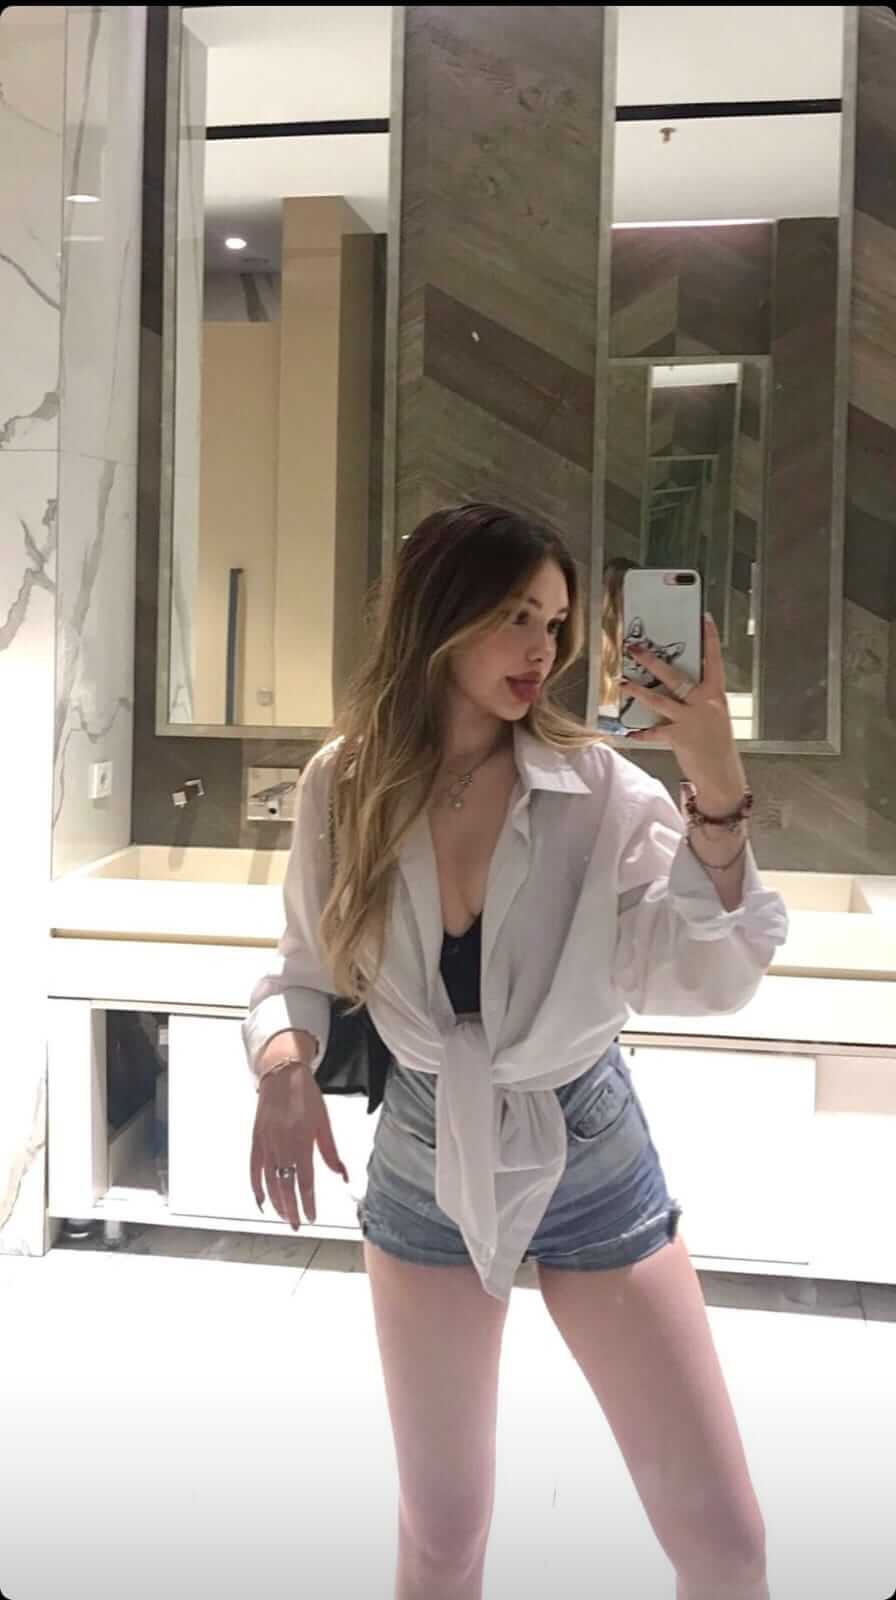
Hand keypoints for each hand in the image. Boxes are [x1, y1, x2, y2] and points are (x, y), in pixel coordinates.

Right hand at [250, 1065, 348, 1229]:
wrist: (282, 1075)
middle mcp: (282, 1145)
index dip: (308, 1202)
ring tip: (284, 1217)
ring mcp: (266, 1143)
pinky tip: (262, 1201)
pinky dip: (256, 1187)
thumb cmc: (306, 1096)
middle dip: (291, 1209)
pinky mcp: (256, 1140)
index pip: (304, 1181)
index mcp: (301, 1141)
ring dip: (276, 1202)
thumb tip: (342, 1176)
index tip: (312, 1217)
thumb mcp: (324, 1123)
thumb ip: (331, 1152)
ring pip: (268, 1181)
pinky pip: (254, 1169)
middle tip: (296, 1225)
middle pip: (285, 1186)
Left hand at [620, 614, 746, 810]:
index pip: (714, 661)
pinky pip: (654, 731)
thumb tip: (677, 688)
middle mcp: (705, 703)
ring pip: (660, 699)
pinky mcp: (679, 736)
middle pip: (676, 676)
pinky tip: (629, 732)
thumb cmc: (718, 745)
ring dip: (638, 690)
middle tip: (636, 649)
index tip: (704, 618)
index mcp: (716, 695)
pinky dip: (641, 732)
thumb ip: (699, 701)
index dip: (709, 639)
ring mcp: (691, 719)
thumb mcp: (715, 717)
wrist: (723, 775)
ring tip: (622, 682)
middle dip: (653, 661)